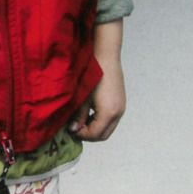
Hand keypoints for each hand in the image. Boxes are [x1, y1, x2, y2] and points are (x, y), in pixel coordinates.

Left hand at [70, 20, 125, 141]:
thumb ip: (78, 116)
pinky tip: (90, 113)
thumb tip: (73, 130)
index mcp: (108, 113)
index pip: (95, 134)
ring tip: (81, 120)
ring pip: (108, 128)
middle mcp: (118, 113)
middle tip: (75, 128)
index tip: (71, 129)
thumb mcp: (82, 98)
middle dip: (89, 134)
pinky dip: (101, 122)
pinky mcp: (121, 103)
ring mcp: (121, 108)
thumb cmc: (93, 76)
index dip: (82, 135)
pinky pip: (112, 120)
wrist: (106, 58)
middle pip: (104, 135)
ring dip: (95, 128)